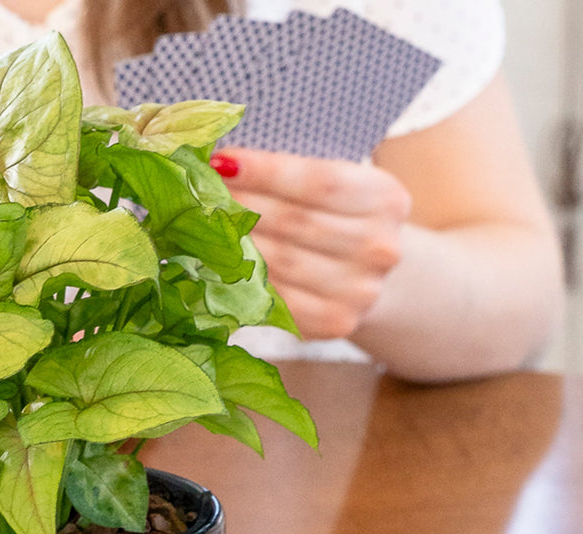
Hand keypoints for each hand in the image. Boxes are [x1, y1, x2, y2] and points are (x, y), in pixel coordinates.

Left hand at [210, 147, 410, 342]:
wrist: (372, 282)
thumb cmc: (339, 226)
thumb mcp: (336, 193)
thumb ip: (292, 181)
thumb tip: (222, 168)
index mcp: (385, 199)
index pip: (318, 181)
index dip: (266, 172)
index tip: (220, 162)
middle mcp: (379, 247)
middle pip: (295, 223)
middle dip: (241, 207)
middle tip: (198, 196)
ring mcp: (360, 291)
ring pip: (281, 263)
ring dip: (234, 244)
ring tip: (201, 229)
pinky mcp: (335, 322)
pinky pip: (278, 299)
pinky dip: (243, 281)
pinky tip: (217, 266)